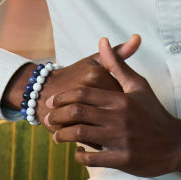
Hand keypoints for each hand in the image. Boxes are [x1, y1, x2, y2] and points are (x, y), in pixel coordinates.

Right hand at [1, 35, 141, 133]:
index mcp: (96, 75)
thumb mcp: (96, 62)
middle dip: (116, 121)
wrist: (42, 90)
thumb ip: (119, 54)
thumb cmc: (76, 75)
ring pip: (101, 128)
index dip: (122, 105)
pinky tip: (95, 136)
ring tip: (106, 130)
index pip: (121, 95)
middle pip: (112, 113)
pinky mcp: (61, 124)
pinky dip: (94, 141)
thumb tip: (138, 38)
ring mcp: (72, 108)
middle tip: (115, 121)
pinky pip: (87, 138)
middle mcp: (84, 90)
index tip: (118, 105)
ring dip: (106, 133)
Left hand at [46, 37, 180, 176]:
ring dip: (63, 136)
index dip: (62, 97)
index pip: (83, 94)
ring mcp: (121, 139)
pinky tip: (77, 152)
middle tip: (48, 119)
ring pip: (80, 135)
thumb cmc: (154, 113)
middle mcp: (119, 118)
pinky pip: (92, 159)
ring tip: (57, 137)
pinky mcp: (123, 159)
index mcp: (121, 99)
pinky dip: (79, 156)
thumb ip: (117, 64)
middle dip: (56, 115)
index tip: (52, 102)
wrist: (175, 143)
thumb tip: (102, 40)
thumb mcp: (138, 85)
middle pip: (77, 113)